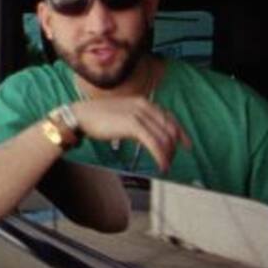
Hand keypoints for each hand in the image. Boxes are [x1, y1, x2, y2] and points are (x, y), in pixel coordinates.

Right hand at [70, 98, 191, 171]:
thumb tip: (147, 134)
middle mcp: (144, 106)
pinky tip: (161, 165)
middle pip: (169, 129)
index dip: (181, 132)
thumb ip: (137, 120)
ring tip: (165, 165)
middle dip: (173, 147)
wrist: (81, 116)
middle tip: (171, 160)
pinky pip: (154, 144)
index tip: (186, 144)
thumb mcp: (123, 114)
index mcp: (143, 102)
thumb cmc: (97, 117)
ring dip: (167, 155)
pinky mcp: (133, 125)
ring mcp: (139, 115)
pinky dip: (160, 156)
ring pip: (163, 138)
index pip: (169, 117)